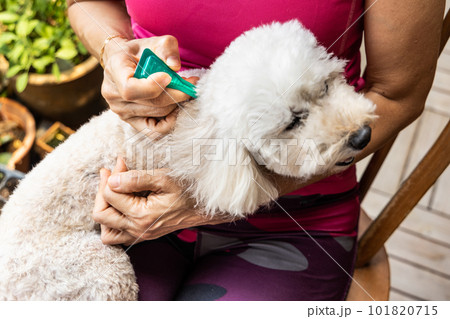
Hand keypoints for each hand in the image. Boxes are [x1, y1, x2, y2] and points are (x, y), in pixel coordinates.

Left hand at [93, 158, 233, 244]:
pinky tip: (118, 206)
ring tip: (111, 191)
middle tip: (110, 173)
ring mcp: (139, 235)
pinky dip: (112, 223)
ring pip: (105, 231)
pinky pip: (117, 237)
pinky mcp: (142, 236)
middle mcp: (138, 230)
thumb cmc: (188, 189)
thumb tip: (112, 180)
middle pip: (101, 214)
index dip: (112, 175)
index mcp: (142, 215)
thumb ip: (136, 179)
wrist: (205, 206)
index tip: (122, 162)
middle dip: (102, 190)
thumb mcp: (165, 178)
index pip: (110, 195)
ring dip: (104, 210)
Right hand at [101, 36, 197, 135]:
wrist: (125, 63)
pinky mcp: (131, 122)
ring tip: (184, 92)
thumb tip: (175, 66)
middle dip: (176, 95)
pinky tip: (176, 109)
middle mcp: (113, 94)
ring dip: (176, 104)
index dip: (153, 87)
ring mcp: (121, 111)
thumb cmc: (141, 52)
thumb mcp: (154, 42)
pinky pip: (153, 132)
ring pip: (157, 114)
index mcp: (114, 70)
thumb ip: (167, 48)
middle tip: (192, 85)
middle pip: (151, 103)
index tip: (169, 77)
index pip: (130, 88)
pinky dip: (169, 123)